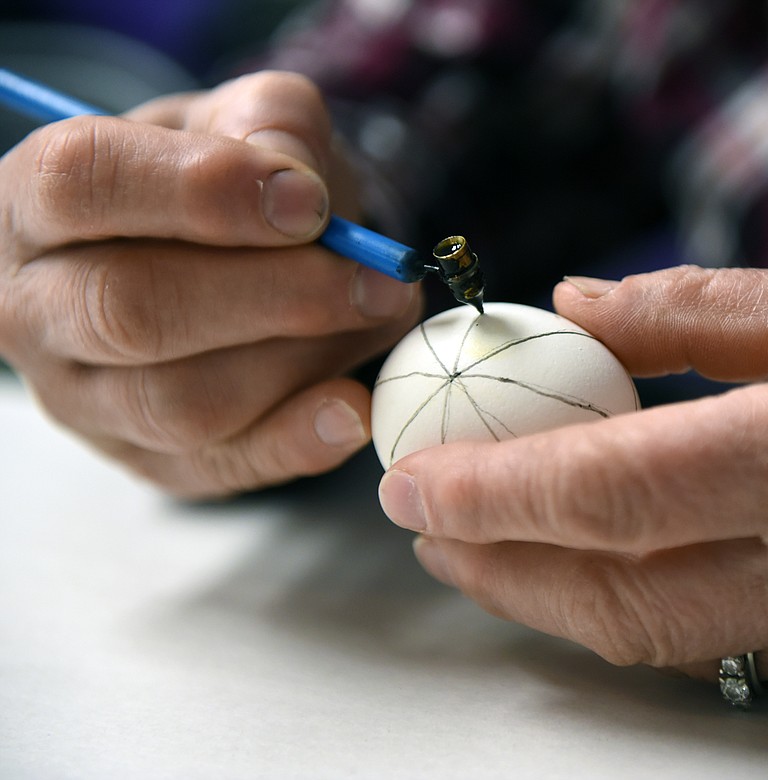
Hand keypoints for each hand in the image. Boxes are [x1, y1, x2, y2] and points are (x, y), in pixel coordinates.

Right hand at [0, 71, 420, 497]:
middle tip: (375, 278)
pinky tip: (353, 407)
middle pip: (130, 310)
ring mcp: (81, 399)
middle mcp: (34, 308)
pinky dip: (298, 442)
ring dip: (301, 362)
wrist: (219, 255)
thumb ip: (269, 123)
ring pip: (181, 403)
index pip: (82, 184)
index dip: (203, 190)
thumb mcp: (239, 119)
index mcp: (32, 199)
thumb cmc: (221, 181)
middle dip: (274, 295)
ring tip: (377, 317)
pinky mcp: (146, 462)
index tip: (308, 203)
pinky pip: (221, 466)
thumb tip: (299, 187)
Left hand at [379, 256, 767, 691]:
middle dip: (500, 567)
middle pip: (622, 597)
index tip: (417, 482)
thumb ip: (707, 314)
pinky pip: (741, 649)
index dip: (496, 493)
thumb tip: (585, 309)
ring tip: (492, 553)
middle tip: (431, 525)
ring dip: (560, 601)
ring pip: (670, 643)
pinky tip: (615, 567)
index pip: (618, 493)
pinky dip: (653, 610)